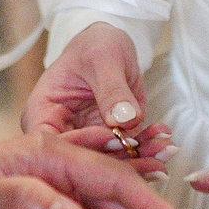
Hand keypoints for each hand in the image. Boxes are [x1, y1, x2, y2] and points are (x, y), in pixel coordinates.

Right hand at [22, 22, 176, 177]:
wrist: (110, 46)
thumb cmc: (95, 46)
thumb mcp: (102, 58)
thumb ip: (112, 89)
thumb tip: (123, 119)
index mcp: (42, 112)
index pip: (54, 142)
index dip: (83, 144)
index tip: (115, 138)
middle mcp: (60, 133)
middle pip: (81, 161)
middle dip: (119, 160)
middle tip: (152, 157)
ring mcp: (85, 141)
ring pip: (108, 163)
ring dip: (140, 159)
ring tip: (166, 148)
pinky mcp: (109, 144)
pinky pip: (127, 154)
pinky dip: (148, 149)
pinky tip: (165, 139)